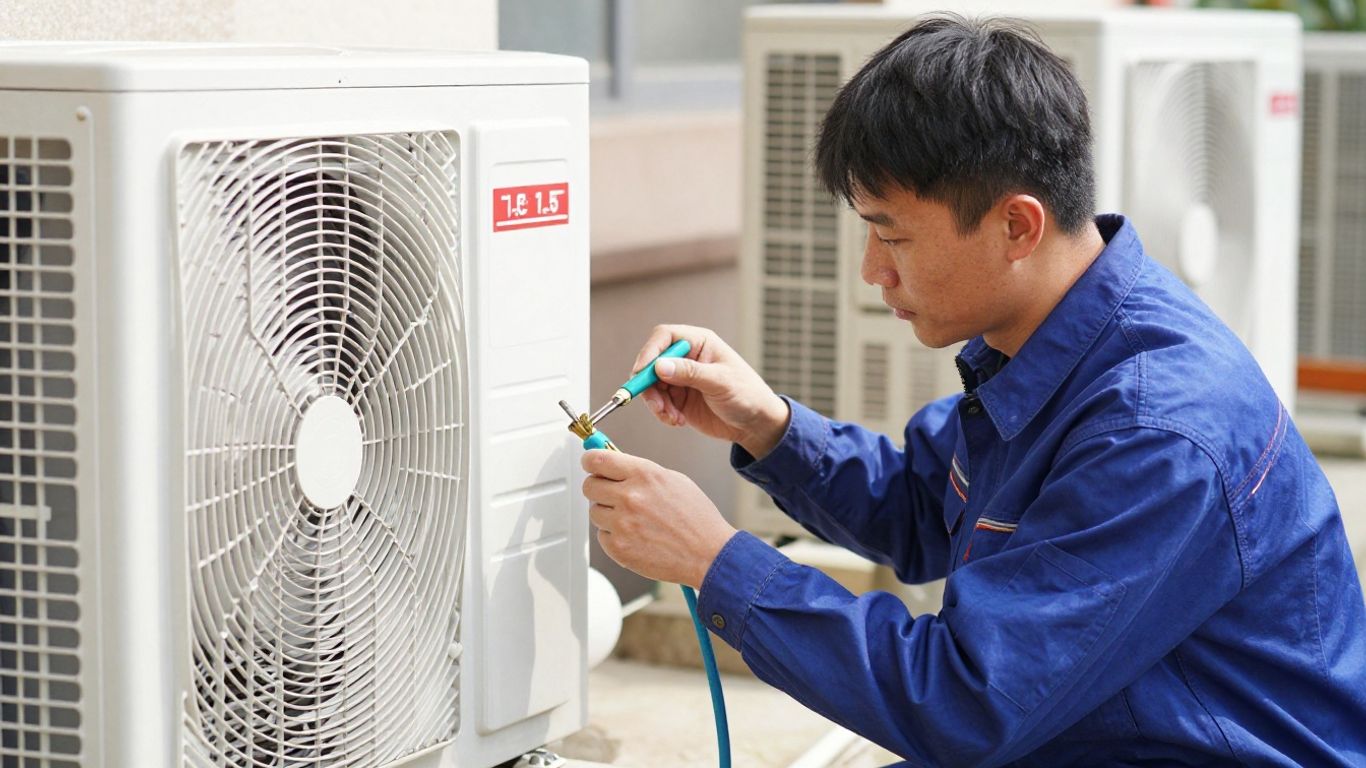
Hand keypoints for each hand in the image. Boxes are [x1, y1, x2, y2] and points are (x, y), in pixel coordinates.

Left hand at [581, 449, 737, 588]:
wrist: (708, 553)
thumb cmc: (696, 518)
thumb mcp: (673, 480)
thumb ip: (640, 471)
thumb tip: (614, 465)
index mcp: (644, 475)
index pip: (597, 460)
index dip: (590, 461)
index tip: (590, 464)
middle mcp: (630, 497)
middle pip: (589, 486)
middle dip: (599, 488)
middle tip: (613, 494)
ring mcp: (622, 524)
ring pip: (594, 512)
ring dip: (608, 514)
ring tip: (634, 520)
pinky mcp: (619, 548)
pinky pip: (602, 536)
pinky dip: (615, 536)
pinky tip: (636, 536)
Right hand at [633, 324, 790, 459]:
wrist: (755, 423)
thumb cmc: (746, 394)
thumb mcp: (720, 382)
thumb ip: (690, 373)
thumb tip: (659, 366)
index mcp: (699, 342)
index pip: (664, 337)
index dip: (649, 352)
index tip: (642, 373)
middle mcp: (686, 357)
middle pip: (651, 362)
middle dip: (649, 385)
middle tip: (657, 406)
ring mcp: (680, 378)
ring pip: (651, 385)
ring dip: (656, 403)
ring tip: (673, 418)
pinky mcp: (678, 397)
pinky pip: (658, 402)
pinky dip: (662, 413)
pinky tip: (678, 421)